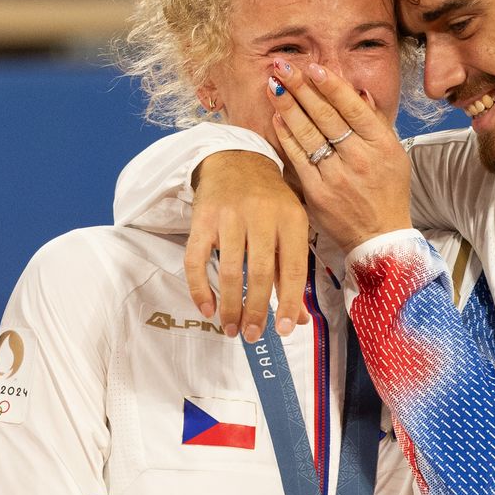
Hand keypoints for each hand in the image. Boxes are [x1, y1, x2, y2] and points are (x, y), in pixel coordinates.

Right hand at [187, 151, 310, 340]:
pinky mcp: (202, 218)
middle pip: (260, 272)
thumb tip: (298, 319)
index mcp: (291, 218)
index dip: (290, 302)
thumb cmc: (271, 201)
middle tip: (254, 335)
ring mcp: (229, 216)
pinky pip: (196, 259)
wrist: (237, 159)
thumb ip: (291, 270)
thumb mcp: (290, 226)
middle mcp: (261, 215)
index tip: (286, 330)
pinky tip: (207, 308)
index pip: (292, 268)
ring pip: (229, 270)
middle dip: (257, 310)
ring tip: (232, 328)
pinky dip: (200, 288)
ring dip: (230, 305)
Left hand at [267, 61, 412, 253]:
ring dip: (288, 106)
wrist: (380, 236)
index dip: (331, 85)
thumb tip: (358, 91)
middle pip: (326, 116)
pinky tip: (277, 117)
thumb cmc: (389, 192)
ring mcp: (338, 176)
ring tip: (273, 84)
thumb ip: (376, 121)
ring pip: (308, 134)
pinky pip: (298, 157)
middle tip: (283, 65)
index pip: (353, 108)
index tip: (313, 67)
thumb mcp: (394, 154)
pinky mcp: (318, 192)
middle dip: (301, 87)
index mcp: (382, 145)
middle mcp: (360, 158)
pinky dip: (286, 135)